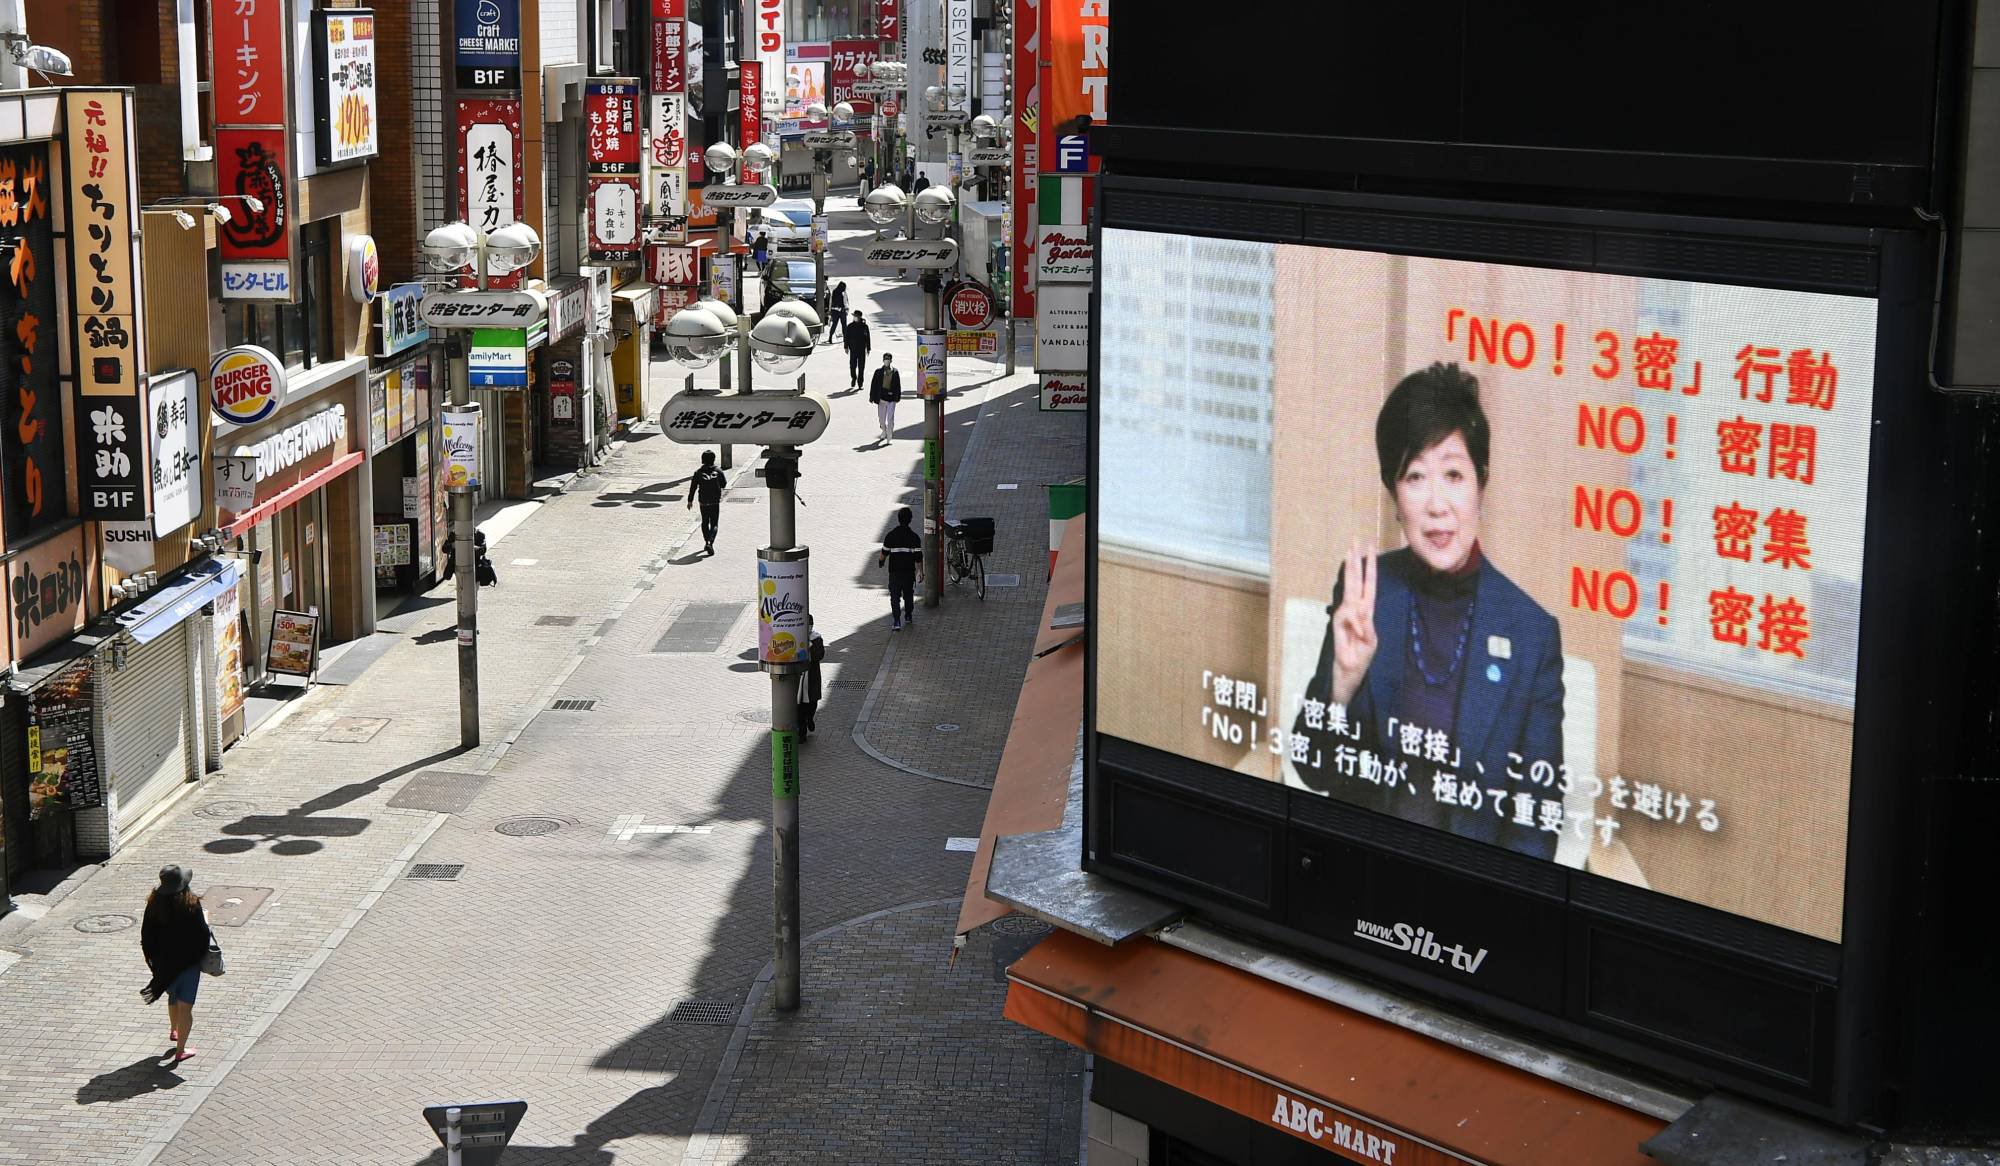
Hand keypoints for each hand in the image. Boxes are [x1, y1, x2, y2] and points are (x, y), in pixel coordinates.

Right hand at [1329, 540, 1377, 706]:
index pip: (1369, 584)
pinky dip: (1353, 620)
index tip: (1370, 549)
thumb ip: (1364, 625)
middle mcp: (1355, 609)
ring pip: (1348, 591)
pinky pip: (1346, 616)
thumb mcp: (1369, 641)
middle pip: (1356, 580)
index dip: (1369, 566)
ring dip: (1350, 572)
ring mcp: (1345, 615)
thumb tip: (1357, 610)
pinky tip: (1356, 625)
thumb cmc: (1360, 657)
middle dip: (1357, 560)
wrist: (1348, 672)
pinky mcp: (1337, 624)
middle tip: (1357, 541)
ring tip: (1351, 552)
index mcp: (1366, 611)